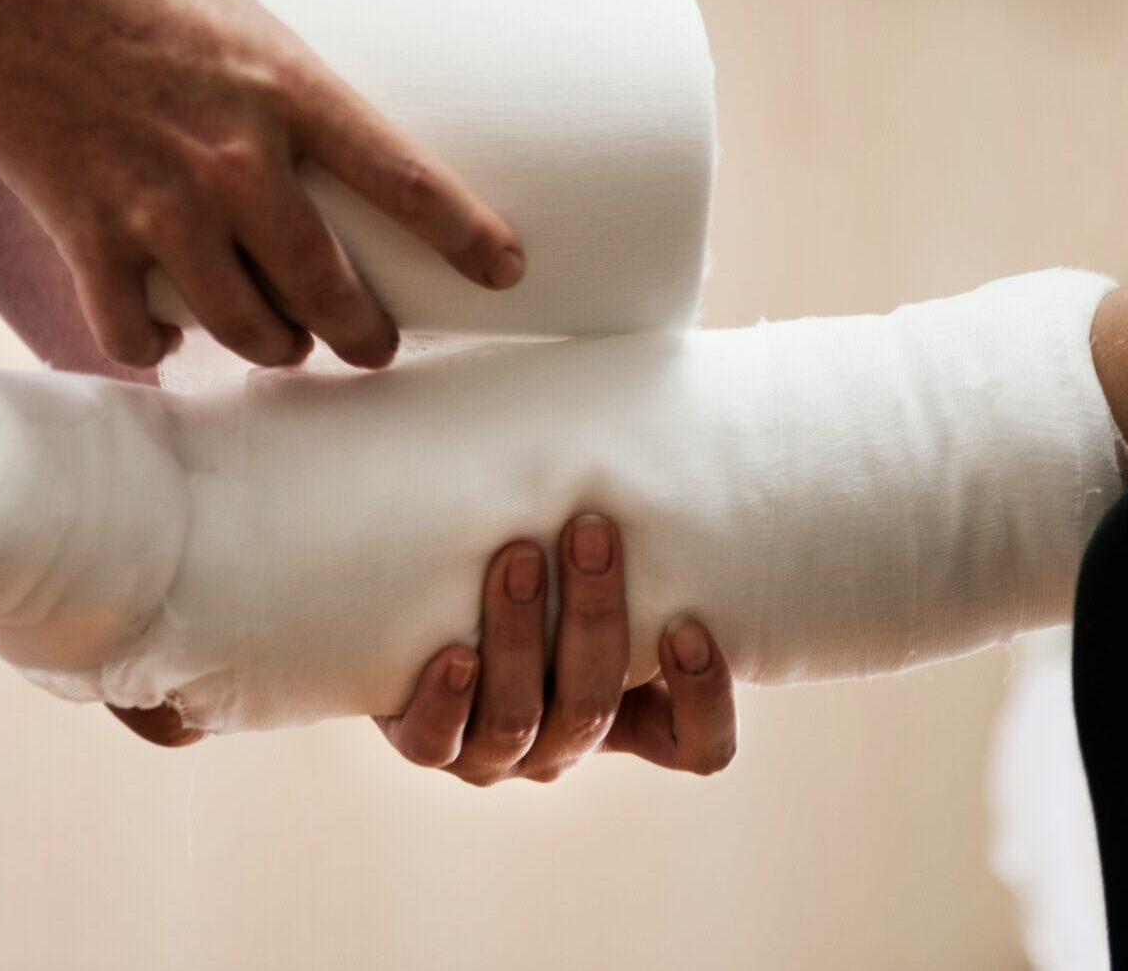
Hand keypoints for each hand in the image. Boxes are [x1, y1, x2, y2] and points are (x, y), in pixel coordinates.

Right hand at [0, 0, 523, 371]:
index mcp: (287, 87)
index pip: (405, 178)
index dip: (466, 234)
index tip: (506, 270)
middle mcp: (235, 164)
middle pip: (329, 290)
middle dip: (365, 335)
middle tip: (376, 346)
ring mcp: (160, 212)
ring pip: (245, 328)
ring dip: (274, 349)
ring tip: (283, 346)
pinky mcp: (89, 240)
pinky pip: (132, 333)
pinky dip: (151, 350)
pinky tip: (162, 346)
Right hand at [106, 515, 739, 775]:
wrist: (528, 499)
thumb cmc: (400, 536)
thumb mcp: (314, 566)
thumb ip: (226, 632)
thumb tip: (153, 722)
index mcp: (432, 717)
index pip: (438, 744)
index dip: (441, 711)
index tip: (435, 649)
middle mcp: (511, 733)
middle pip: (527, 726)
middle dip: (527, 639)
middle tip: (523, 544)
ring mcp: (589, 717)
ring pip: (599, 715)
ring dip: (602, 629)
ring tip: (594, 537)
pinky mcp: (663, 700)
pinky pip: (693, 743)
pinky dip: (702, 697)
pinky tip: (693, 629)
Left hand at [377, 515, 737, 784]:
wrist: (422, 603)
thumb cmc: (538, 557)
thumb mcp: (592, 553)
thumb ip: (636, 508)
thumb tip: (667, 374)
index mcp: (630, 715)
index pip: (699, 747)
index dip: (704, 701)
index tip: (687, 624)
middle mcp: (565, 742)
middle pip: (593, 709)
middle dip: (594, 617)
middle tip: (588, 530)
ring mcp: (496, 752)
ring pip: (518, 719)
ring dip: (521, 636)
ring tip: (516, 556)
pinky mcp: (427, 743)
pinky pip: (438, 744)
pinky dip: (448, 701)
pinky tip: (454, 652)